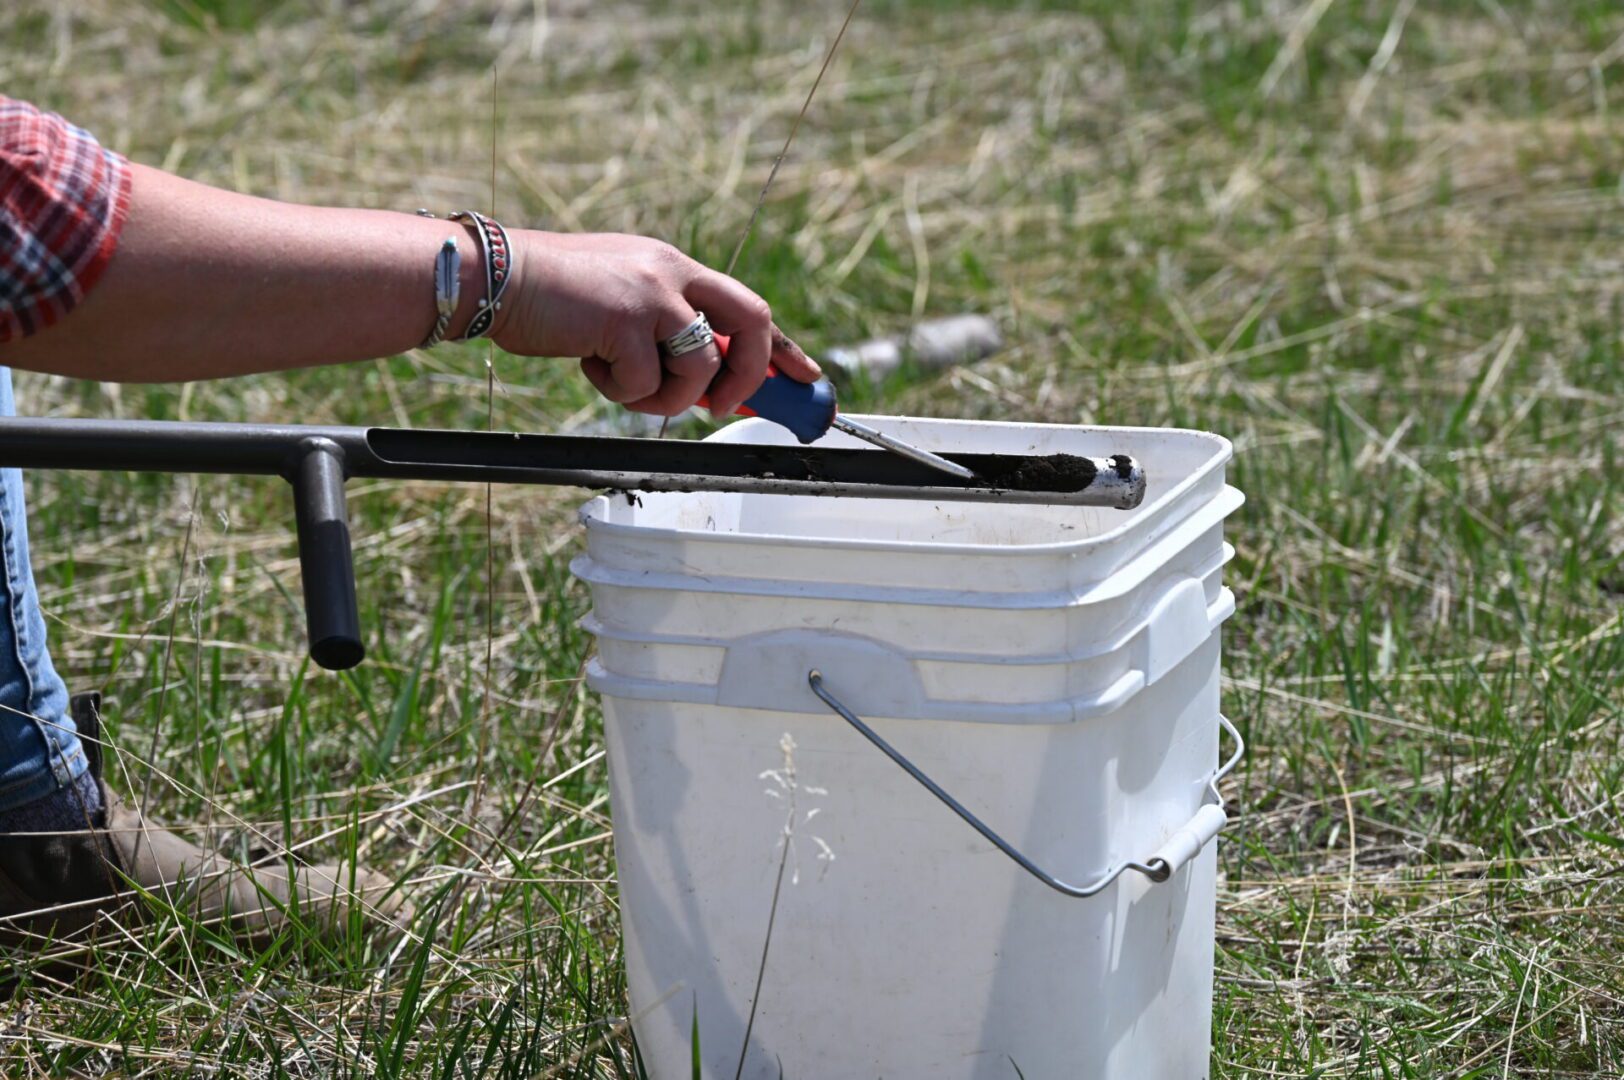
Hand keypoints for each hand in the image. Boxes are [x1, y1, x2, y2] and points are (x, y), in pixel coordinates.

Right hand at [490, 231, 820, 416]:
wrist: (498, 277)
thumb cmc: (554, 299)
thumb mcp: (622, 302)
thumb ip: (664, 327)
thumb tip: (707, 381)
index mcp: (675, 266)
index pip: (747, 307)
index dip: (782, 348)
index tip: (806, 378)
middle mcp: (672, 271)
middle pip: (753, 323)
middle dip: (749, 377)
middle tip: (718, 406)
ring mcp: (652, 293)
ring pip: (700, 368)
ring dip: (665, 397)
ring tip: (622, 383)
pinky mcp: (625, 320)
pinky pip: (648, 384)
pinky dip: (622, 392)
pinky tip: (590, 366)